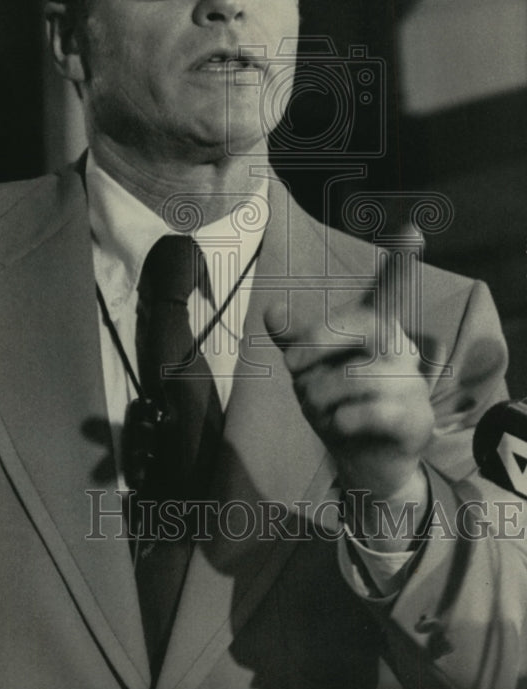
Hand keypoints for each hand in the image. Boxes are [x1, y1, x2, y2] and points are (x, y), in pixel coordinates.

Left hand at [266, 252, 434, 504]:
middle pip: (360, 325)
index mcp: (375, 328)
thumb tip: (272, 311)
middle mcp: (399, 347)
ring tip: (321, 410)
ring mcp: (412, 382)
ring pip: (355, 377)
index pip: (392, 287)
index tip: (412, 227)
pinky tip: (340, 425)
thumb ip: (294, 340)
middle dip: (314, 345)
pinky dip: (345, 419)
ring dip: (322, 397)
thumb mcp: (310, 369)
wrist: (366, 461)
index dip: (402, 259)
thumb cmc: (338, 403)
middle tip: (291, 369)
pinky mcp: (415, 418)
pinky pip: (373, 409)